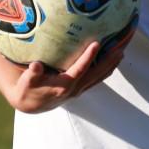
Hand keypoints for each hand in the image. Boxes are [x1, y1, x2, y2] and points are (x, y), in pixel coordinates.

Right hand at [3, 41, 122, 113]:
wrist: (30, 105)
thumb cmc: (27, 89)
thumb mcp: (27, 81)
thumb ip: (32, 73)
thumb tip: (36, 65)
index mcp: (63, 85)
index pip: (79, 69)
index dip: (88, 57)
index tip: (97, 44)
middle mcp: (74, 89)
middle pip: (96, 74)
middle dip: (108, 61)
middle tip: (119, 48)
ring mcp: (78, 90)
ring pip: (98, 77)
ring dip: (110, 66)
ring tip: (121, 53)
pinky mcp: (79, 90)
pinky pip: (96, 80)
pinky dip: (105, 71)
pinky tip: (112, 62)